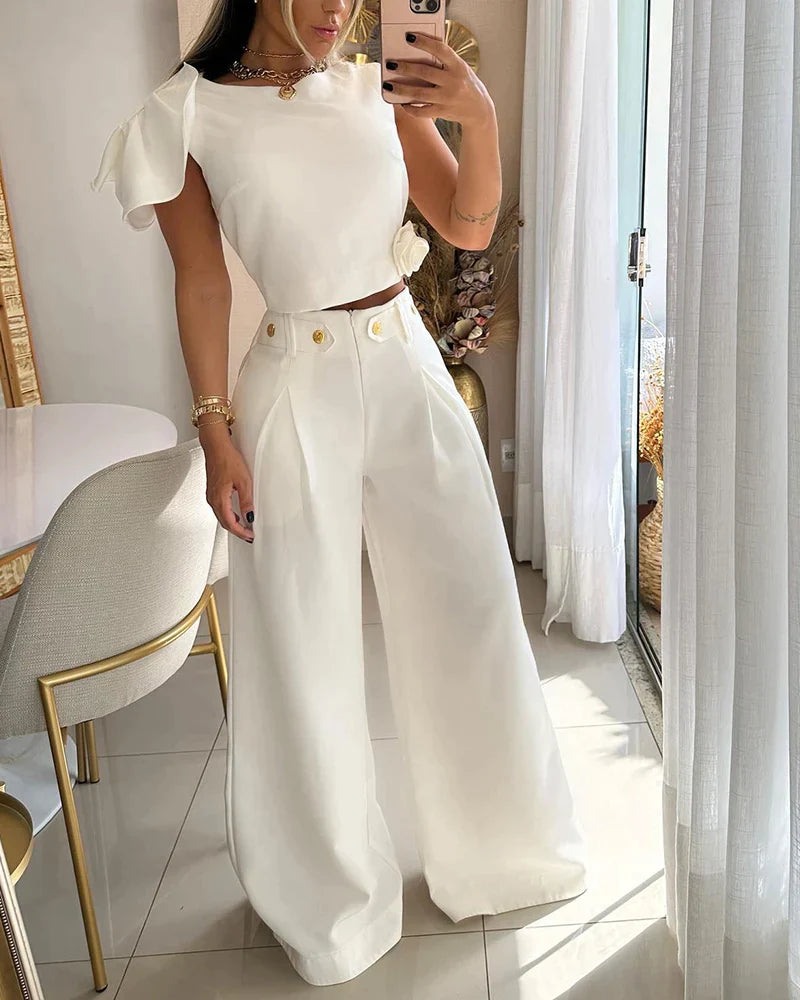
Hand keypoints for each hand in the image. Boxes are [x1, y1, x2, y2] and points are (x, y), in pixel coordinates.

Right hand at [200, 428, 254, 542]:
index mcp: (219, 499)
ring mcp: (211, 495)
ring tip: (245, 527)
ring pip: (221, 516)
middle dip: (237, 531)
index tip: (250, 536)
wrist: (216, 446)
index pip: (230, 523)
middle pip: (225, 522)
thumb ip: (246, 501)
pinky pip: (220, 509)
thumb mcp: (243, 481)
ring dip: (233, 524)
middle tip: (248, 535)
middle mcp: (213, 499)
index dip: (241, 532)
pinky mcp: (212, 491)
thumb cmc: (227, 459)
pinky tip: (236, 514)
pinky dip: (229, 515)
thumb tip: (250, 516)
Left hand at [384, 32, 493, 126]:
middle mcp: (453, 81)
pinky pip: (422, 111)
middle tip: (391, 64)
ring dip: (401, 89)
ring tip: (389, 85)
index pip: (440, 50)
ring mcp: (447, 98)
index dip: (424, 42)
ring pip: (419, 93)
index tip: (409, 38)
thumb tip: (421, 53)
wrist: (479, 110)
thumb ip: (445, 62)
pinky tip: (402, 103)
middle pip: (424, 72)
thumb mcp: (461, 68)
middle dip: (405, 68)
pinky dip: (410, 108)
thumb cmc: (466, 85)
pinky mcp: (443, 111)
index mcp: (458, 66)